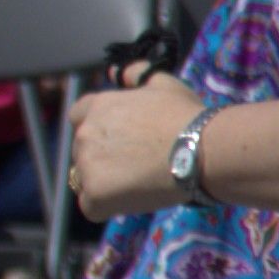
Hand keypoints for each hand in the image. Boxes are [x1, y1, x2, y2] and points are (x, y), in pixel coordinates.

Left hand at [72, 74, 202, 217]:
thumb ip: (136, 74)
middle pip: (82, 152)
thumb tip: (116, 71)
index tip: (122, 141)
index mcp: (97, 106)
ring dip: (107, 183)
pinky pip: (92, 206)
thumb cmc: (186, 117)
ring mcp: (87, 165)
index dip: (99, 131)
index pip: (77, 117)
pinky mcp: (95, 194)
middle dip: (103, 158)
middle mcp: (84, 134)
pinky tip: (134, 199)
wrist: (200, 150)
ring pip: (86, 180)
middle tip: (138, 165)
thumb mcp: (163, 84)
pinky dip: (109, 206)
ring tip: (139, 184)